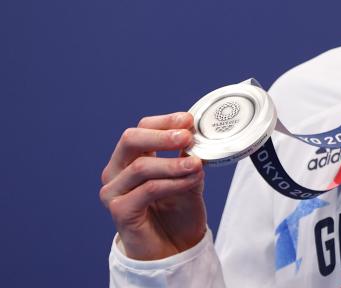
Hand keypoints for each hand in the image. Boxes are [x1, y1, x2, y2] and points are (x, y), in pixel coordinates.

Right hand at [100, 112, 206, 259]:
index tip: (188, 121)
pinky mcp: (119, 211)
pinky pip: (147, 190)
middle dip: (162, 135)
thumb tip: (194, 134)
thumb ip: (187, 156)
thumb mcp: (188, 176)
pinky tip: (191, 181)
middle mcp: (117, 171)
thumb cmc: (178, 211)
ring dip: (173, 164)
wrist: (174, 249)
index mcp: (131, 158)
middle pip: (131, 140)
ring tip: (197, 165)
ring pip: (140, 167)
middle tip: (187, 136)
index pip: (142, 128)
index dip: (165, 121)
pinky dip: (172, 183)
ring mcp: (114, 191)